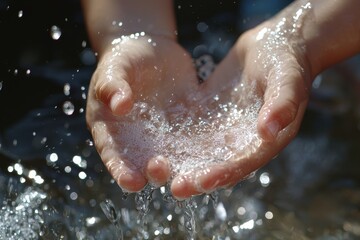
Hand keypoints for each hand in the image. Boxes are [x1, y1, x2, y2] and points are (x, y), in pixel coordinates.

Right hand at [86, 34, 199, 191]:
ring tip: (187, 172)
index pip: (113, 154)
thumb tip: (118, 106)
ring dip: (178, 166)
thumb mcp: (114, 68)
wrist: (151, 47)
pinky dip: (199, 149)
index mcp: (111, 129)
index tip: (131, 183)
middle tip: (162, 171)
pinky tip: (212, 154)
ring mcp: (161, 135)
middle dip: (152, 172)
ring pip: (170, 156)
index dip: (121, 170)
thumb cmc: (123, 58)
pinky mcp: (183, 126)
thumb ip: (112, 85)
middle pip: (142, 162)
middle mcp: (136, 138)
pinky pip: (191, 140)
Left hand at [170, 22, 311, 198]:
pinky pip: (192, 126)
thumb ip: (282, 105)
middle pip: (218, 163)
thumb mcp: (287, 81)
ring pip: (201, 149)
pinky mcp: (211, 112)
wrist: (275, 43)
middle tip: (174, 189)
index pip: (242, 163)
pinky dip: (176, 135)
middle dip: (197, 176)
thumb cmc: (287, 63)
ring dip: (183, 160)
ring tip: (159, 170)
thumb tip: (268, 132)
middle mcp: (243, 139)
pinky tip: (155, 139)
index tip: (200, 182)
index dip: (222, 174)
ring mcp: (225, 127)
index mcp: (265, 140)